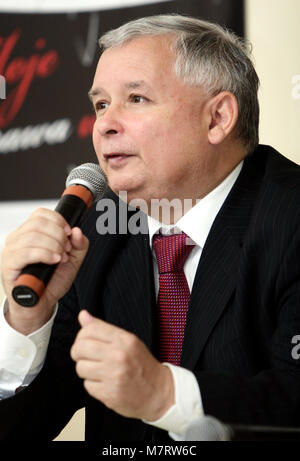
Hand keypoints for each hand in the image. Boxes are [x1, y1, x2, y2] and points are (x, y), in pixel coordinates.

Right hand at [1, 207, 88, 333]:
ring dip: (53, 245)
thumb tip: (77, 231)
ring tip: (61, 258)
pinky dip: (45, 254)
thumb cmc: (52, 281)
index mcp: (31, 233)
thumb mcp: (72, 260)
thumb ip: (79, 245)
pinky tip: (54, 260)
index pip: (41, 214)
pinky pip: (25, 252)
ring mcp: (11, 251)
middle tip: (66, 249)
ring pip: (33, 236)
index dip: (58, 220)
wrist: (41, 305)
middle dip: (59, 235)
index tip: (69, 233)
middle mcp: (18, 239)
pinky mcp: (8, 265)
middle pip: (38, 222)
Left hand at [70, 310, 174, 420]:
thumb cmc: (141, 364)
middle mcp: (119, 356)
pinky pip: (87, 385)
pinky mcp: (109, 393)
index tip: (85, 342)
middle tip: (85, 356)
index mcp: (124, 340)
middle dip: (77, 353)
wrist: (158, 391)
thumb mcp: (128, 341)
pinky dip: (92, 384)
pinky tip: (104, 382)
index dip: (81, 336)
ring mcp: (114, 375)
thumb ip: (103, 328)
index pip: (90, 329)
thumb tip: (83, 315)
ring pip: (80, 367)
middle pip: (80, 348)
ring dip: (86, 370)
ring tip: (98, 370)